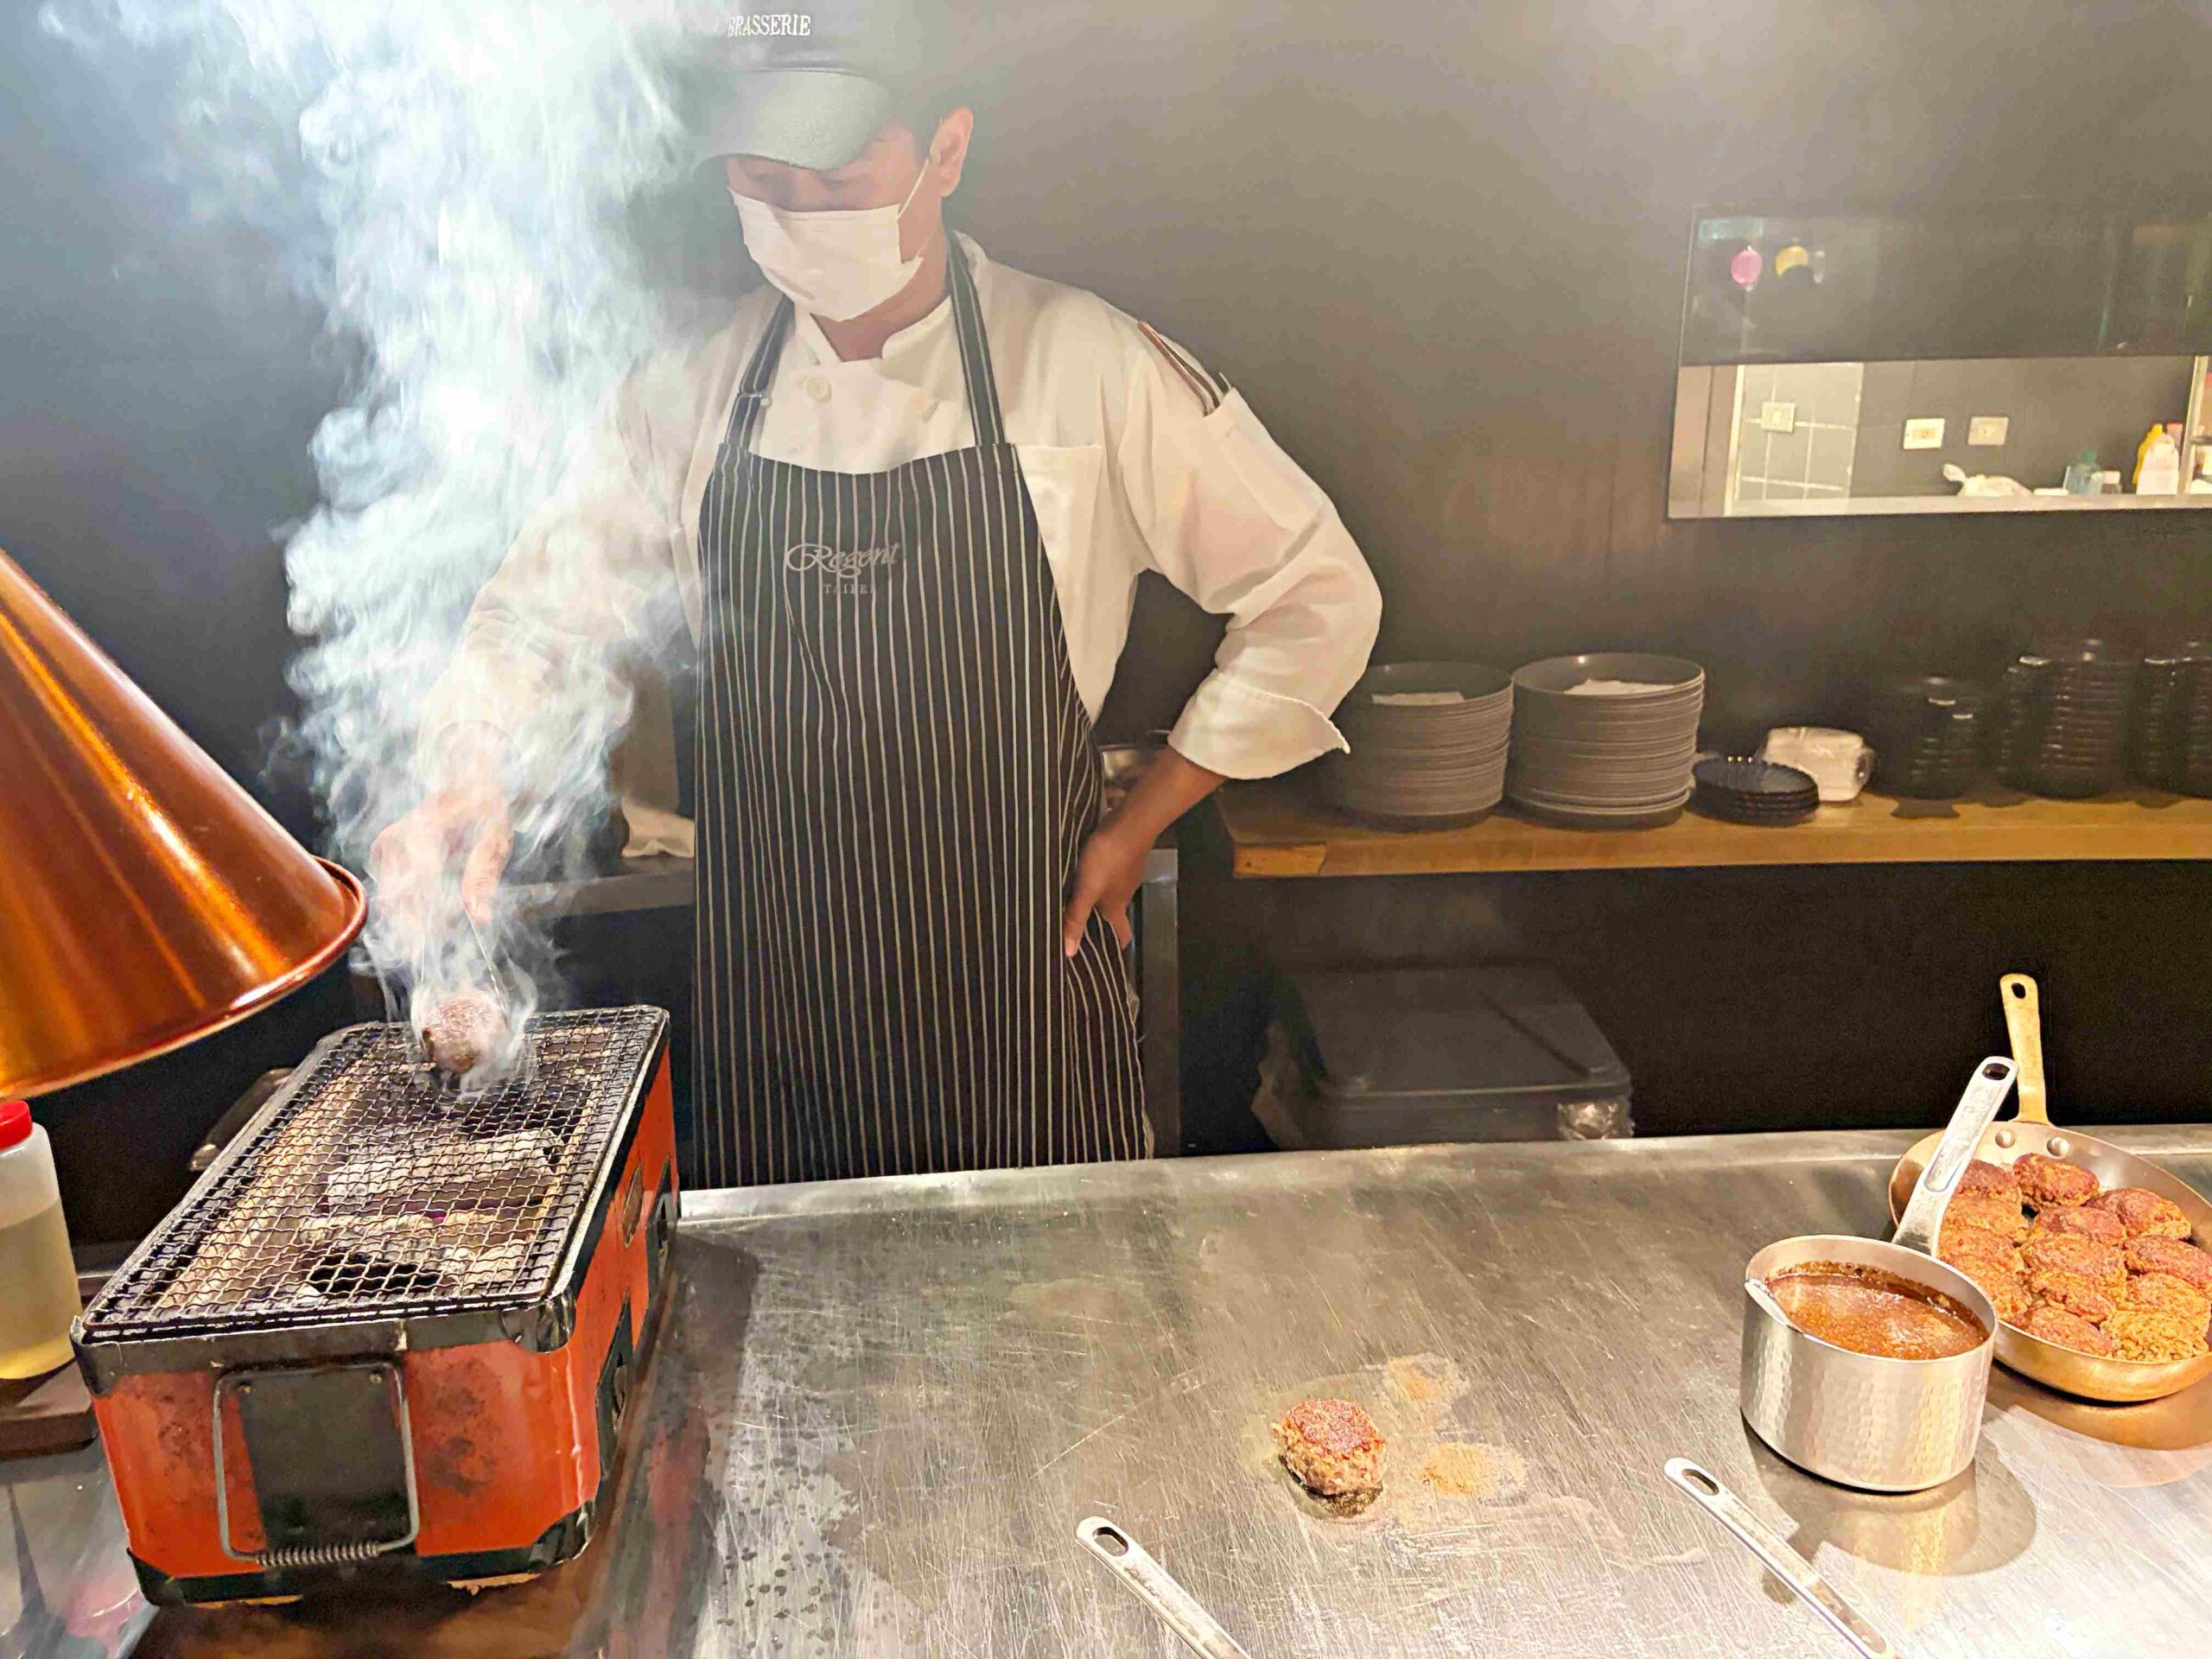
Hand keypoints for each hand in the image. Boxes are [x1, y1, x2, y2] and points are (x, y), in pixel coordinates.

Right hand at [369, 785, 512, 937]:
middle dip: (412, 924)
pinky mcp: (383, 848)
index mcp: (424, 833)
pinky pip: (389, 884)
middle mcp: (398, 836)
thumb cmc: (486, 808)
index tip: (423, 950)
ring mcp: (387, 841)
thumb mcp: (495, 840)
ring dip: (408, 915)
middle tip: (423, 950)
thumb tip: (479, 919)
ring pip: (390, 892)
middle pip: (397, 895)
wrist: (468, 778)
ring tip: (425, 932)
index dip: (418, 923)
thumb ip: (482, 879)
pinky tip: (420, 910)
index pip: (414, 888)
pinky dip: (404, 901)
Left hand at [1061, 820, 1147, 955]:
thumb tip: (1069, 953)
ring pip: (1108, 893)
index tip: (1096, 954)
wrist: (1130, 821)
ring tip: (1068, 898)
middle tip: (1071, 927)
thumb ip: (1076, 917)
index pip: (1121, 936)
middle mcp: (1123, 894)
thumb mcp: (1086, 889)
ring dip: (1093, 898)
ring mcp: (1125, 874)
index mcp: (1116, 908)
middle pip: (1111, 915)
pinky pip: (1107, 874)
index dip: (1112, 947)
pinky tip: (1079, 871)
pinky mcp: (1122, 856)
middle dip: (1095, 922)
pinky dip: (1095, 878)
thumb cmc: (1108, 859)